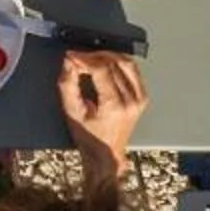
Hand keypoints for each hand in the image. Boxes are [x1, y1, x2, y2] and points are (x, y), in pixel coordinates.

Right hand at [59, 48, 148, 169]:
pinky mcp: (142, 96)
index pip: (102, 70)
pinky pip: (133, 70)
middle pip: (114, 63)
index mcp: (114, 106)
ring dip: (107, 56)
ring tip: (91, 59)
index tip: (72, 56)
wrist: (106, 154)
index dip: (85, 59)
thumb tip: (69, 64)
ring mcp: (139, 98)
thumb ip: (67, 85)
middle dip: (93, 57)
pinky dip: (118, 62)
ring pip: (126, 63)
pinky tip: (105, 65)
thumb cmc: (90, 138)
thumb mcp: (72, 113)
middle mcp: (131, 101)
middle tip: (78, 59)